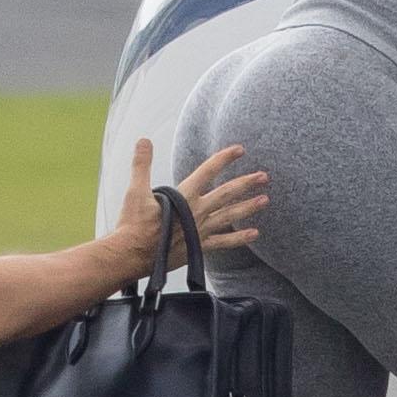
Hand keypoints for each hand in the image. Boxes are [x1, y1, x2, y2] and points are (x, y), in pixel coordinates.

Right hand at [109, 139, 268, 279]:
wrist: (131, 256)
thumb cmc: (132, 225)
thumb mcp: (135, 191)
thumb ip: (142, 164)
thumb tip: (143, 141)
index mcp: (184, 197)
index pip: (208, 171)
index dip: (224, 158)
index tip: (239, 149)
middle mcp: (197, 213)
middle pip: (227, 193)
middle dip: (246, 183)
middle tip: (264, 176)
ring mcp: (200, 231)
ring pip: (230, 216)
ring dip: (248, 207)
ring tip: (265, 200)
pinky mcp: (198, 247)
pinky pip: (224, 242)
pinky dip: (239, 238)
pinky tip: (255, 233)